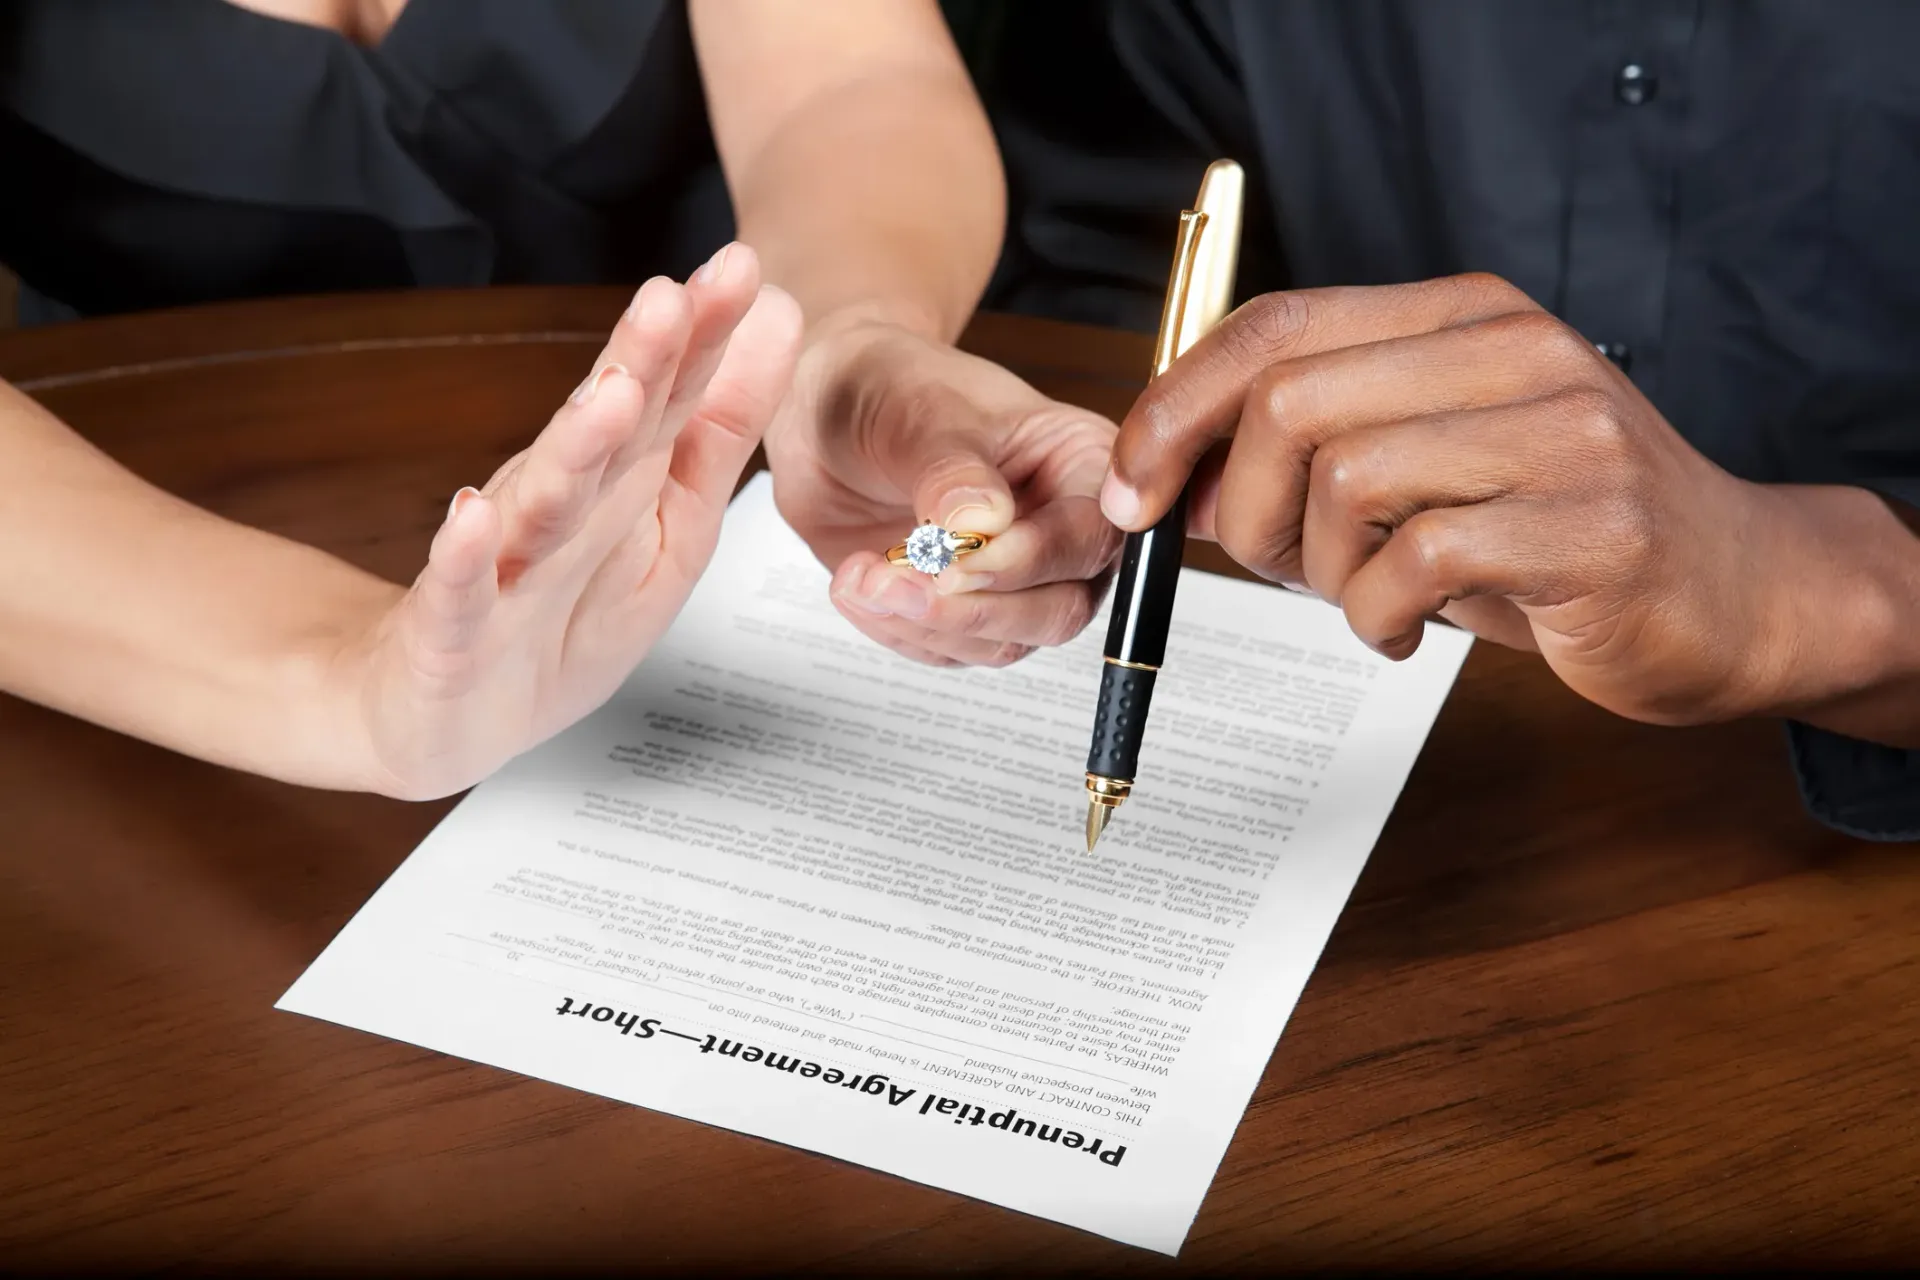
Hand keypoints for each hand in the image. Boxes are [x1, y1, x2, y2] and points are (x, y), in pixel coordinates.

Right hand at [336, 245, 802, 797]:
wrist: (436, 712)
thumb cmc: (561, 613)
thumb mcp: (668, 526)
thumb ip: (718, 430)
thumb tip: (779, 318)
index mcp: (613, 479)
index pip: (663, 397)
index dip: (700, 337)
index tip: (740, 270)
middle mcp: (556, 505)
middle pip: (604, 429)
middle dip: (640, 363)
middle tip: (673, 299)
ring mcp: (501, 565)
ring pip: (543, 502)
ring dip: (576, 447)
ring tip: (613, 396)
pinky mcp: (451, 633)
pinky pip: (457, 591)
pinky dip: (461, 555)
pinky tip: (469, 515)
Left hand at [764, 318, 1120, 666]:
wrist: (824, 408)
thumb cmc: (892, 387)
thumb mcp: (923, 413)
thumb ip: (953, 471)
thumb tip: (982, 523)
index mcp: (1081, 466)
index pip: (1091, 535)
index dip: (1031, 560)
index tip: (957, 560)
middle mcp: (1059, 530)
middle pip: (1061, 608)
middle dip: (976, 608)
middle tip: (904, 580)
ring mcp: (1014, 578)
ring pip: (1005, 641)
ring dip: (928, 623)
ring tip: (864, 576)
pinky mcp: (962, 609)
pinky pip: (948, 650)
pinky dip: (898, 630)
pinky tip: (858, 585)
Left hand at [1101, 273, 1912, 727]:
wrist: (1738, 594)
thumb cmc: (1550, 535)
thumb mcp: (1425, 464)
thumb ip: (1314, 444)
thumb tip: (1161, 473)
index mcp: (1462, 315)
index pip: (1275, 325)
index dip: (1174, 406)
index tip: (1133, 489)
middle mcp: (1515, 349)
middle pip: (1290, 402)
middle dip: (1241, 506)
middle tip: (1276, 565)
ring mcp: (1562, 431)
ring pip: (1346, 482)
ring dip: (1320, 573)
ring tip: (1367, 600)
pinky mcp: (1591, 526)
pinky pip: (1416, 564)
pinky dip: (1378, 618)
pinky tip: (1409, 632)